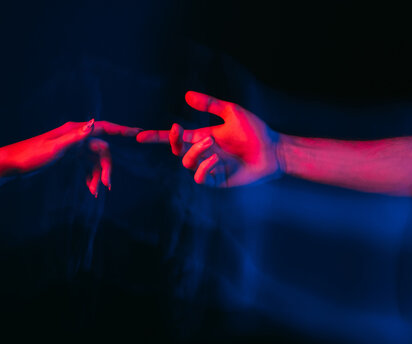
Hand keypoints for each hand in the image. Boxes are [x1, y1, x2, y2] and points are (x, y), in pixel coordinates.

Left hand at [0, 120, 140, 195]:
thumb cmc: (30, 155)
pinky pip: (86, 166)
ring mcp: (73, 148)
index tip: (139, 133)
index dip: (122, 130)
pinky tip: (90, 189)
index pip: (104, 128)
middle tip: (106, 186)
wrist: (11, 164)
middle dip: (106, 167)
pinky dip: (90, 177)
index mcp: (75, 131)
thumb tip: (95, 123)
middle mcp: (76, 137)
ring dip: (98, 175)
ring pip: (95, 160)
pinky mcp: (68, 157)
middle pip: (102, 150)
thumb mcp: (54, 148)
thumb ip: (76, 137)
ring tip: (96, 193)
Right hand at [137, 91, 280, 186]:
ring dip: (195, 152)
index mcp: (203, 138)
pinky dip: (204, 167)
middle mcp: (204, 154)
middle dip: (177, 142)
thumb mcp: (230, 112)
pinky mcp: (218, 180)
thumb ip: (209, 104)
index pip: (176, 139)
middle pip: (178, 152)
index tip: (139, 136)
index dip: (157, 138)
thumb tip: (186, 96)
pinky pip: (201, 178)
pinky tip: (216, 159)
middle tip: (185, 131)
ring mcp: (210, 168)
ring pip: (187, 164)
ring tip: (212, 144)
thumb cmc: (254, 131)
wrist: (272, 150)